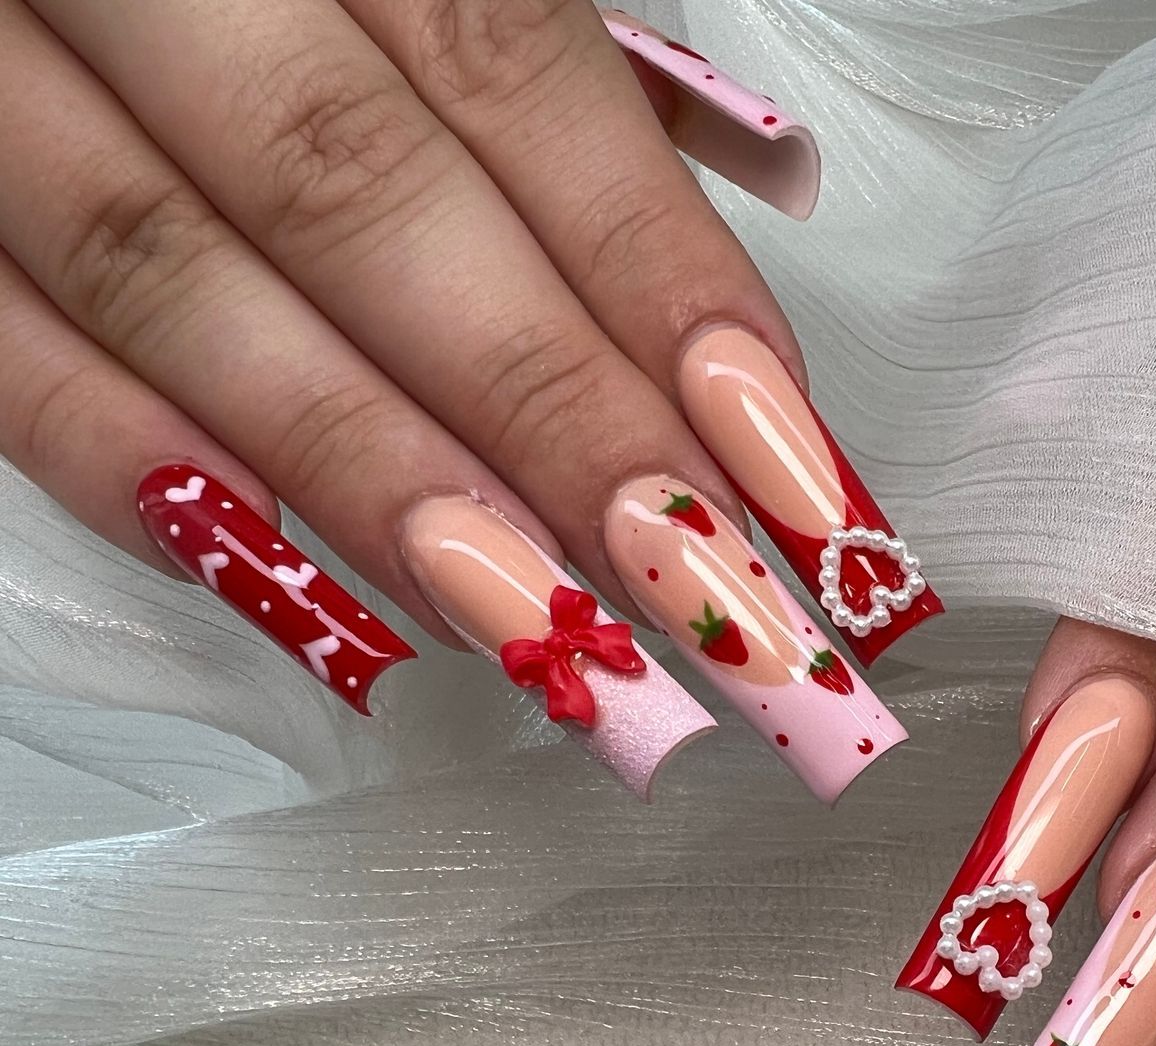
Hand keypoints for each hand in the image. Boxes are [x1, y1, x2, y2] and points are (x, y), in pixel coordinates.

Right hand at [0, 0, 936, 804]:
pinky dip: (129, 467)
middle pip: (361, 197)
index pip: (509, 69)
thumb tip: (723, 275)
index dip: (651, 274)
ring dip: (370, 477)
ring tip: (533, 627)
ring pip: (168, 274)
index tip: (779, 461)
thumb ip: (523, 62)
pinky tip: (299, 589)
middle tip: (693, 591)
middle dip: (548, 416)